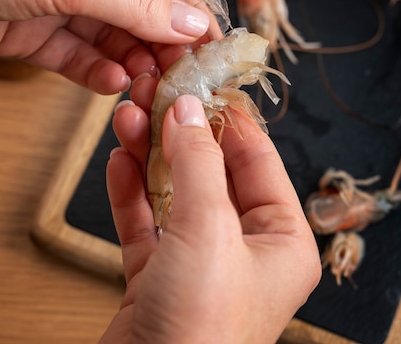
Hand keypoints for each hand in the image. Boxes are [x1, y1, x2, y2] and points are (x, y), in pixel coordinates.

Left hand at [0, 0, 209, 93]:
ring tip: (147, 88)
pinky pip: (79, 59)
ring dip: (131, 65)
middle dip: (160, 46)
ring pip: (111, 40)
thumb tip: (189, 21)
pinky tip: (112, 87)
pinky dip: (97, 75)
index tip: (211, 47)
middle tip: (179, 79)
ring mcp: (56, 3)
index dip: (187, 11)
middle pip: (138, 12)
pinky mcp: (34, 36)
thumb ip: (133, 4)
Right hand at [103, 94, 320, 343]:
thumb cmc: (201, 329)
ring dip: (150, 157)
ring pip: (174, 195)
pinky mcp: (159, 279)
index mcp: (281, 241)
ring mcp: (199, 265)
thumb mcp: (208, 229)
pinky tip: (118, 162)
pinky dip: (131, 193)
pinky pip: (146, 224)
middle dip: (180, 135)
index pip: (258, 162)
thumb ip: (197, 163)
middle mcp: (244, 251)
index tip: (204, 82)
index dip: (229, 118)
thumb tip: (189, 111)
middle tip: (155, 95)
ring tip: (127, 118)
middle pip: (211, 174)